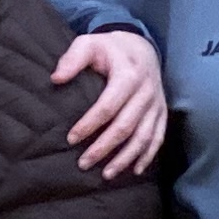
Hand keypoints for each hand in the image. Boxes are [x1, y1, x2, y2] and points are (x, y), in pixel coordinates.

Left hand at [54, 30, 169, 178]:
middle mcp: (146, 91)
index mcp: (128, 75)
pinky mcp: (162, 112)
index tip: (71, 139)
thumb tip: (56, 78)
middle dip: (103, 148)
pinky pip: (158, 137)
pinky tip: (135, 171)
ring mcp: (156, 103)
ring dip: (125, 158)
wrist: (141, 47)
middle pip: (125, 127)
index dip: (89, 125)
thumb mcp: (89, 43)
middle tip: (83, 163)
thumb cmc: (109, 48)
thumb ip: (72, 58)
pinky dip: (147, 156)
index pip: (107, 106)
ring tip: (106, 174)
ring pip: (143, 137)